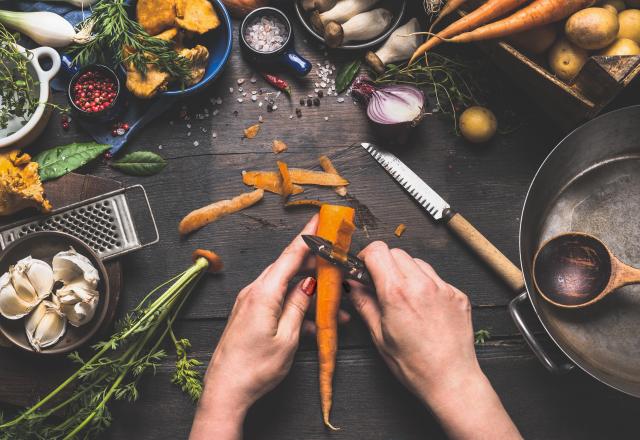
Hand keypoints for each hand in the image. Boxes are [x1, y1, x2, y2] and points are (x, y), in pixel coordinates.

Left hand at [190, 215, 319, 439]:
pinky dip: (295, 306)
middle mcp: (254, 292)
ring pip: (284, 286)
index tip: (320, 218)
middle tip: (334, 258)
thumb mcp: (287, 338)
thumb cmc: (255, 369)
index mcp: (263, 293)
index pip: (290, 255)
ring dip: (308, 291)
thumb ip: (299, 307)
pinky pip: (276, 301)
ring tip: (335, 304)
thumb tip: (309, 284)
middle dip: (313, 262)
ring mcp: (250, 303)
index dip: (308, 236)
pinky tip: (314, 322)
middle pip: (288, 267)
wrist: (225, 391)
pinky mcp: (249, 314)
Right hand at [348, 241, 520, 439]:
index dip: (366, 256)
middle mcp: (422, 284)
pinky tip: (422, 307)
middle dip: (385, 264)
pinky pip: (436, 278)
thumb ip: (364, 303)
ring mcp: (443, 288)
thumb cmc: (415, 365)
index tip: (364, 268)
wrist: (451, 380)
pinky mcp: (458, 294)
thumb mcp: (379, 336)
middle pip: (397, 253)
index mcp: (397, 293)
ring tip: (403, 297)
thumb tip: (352, 285)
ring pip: (417, 262)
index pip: (378, 251)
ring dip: (405, 272)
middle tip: (380, 284)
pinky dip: (425, 285)